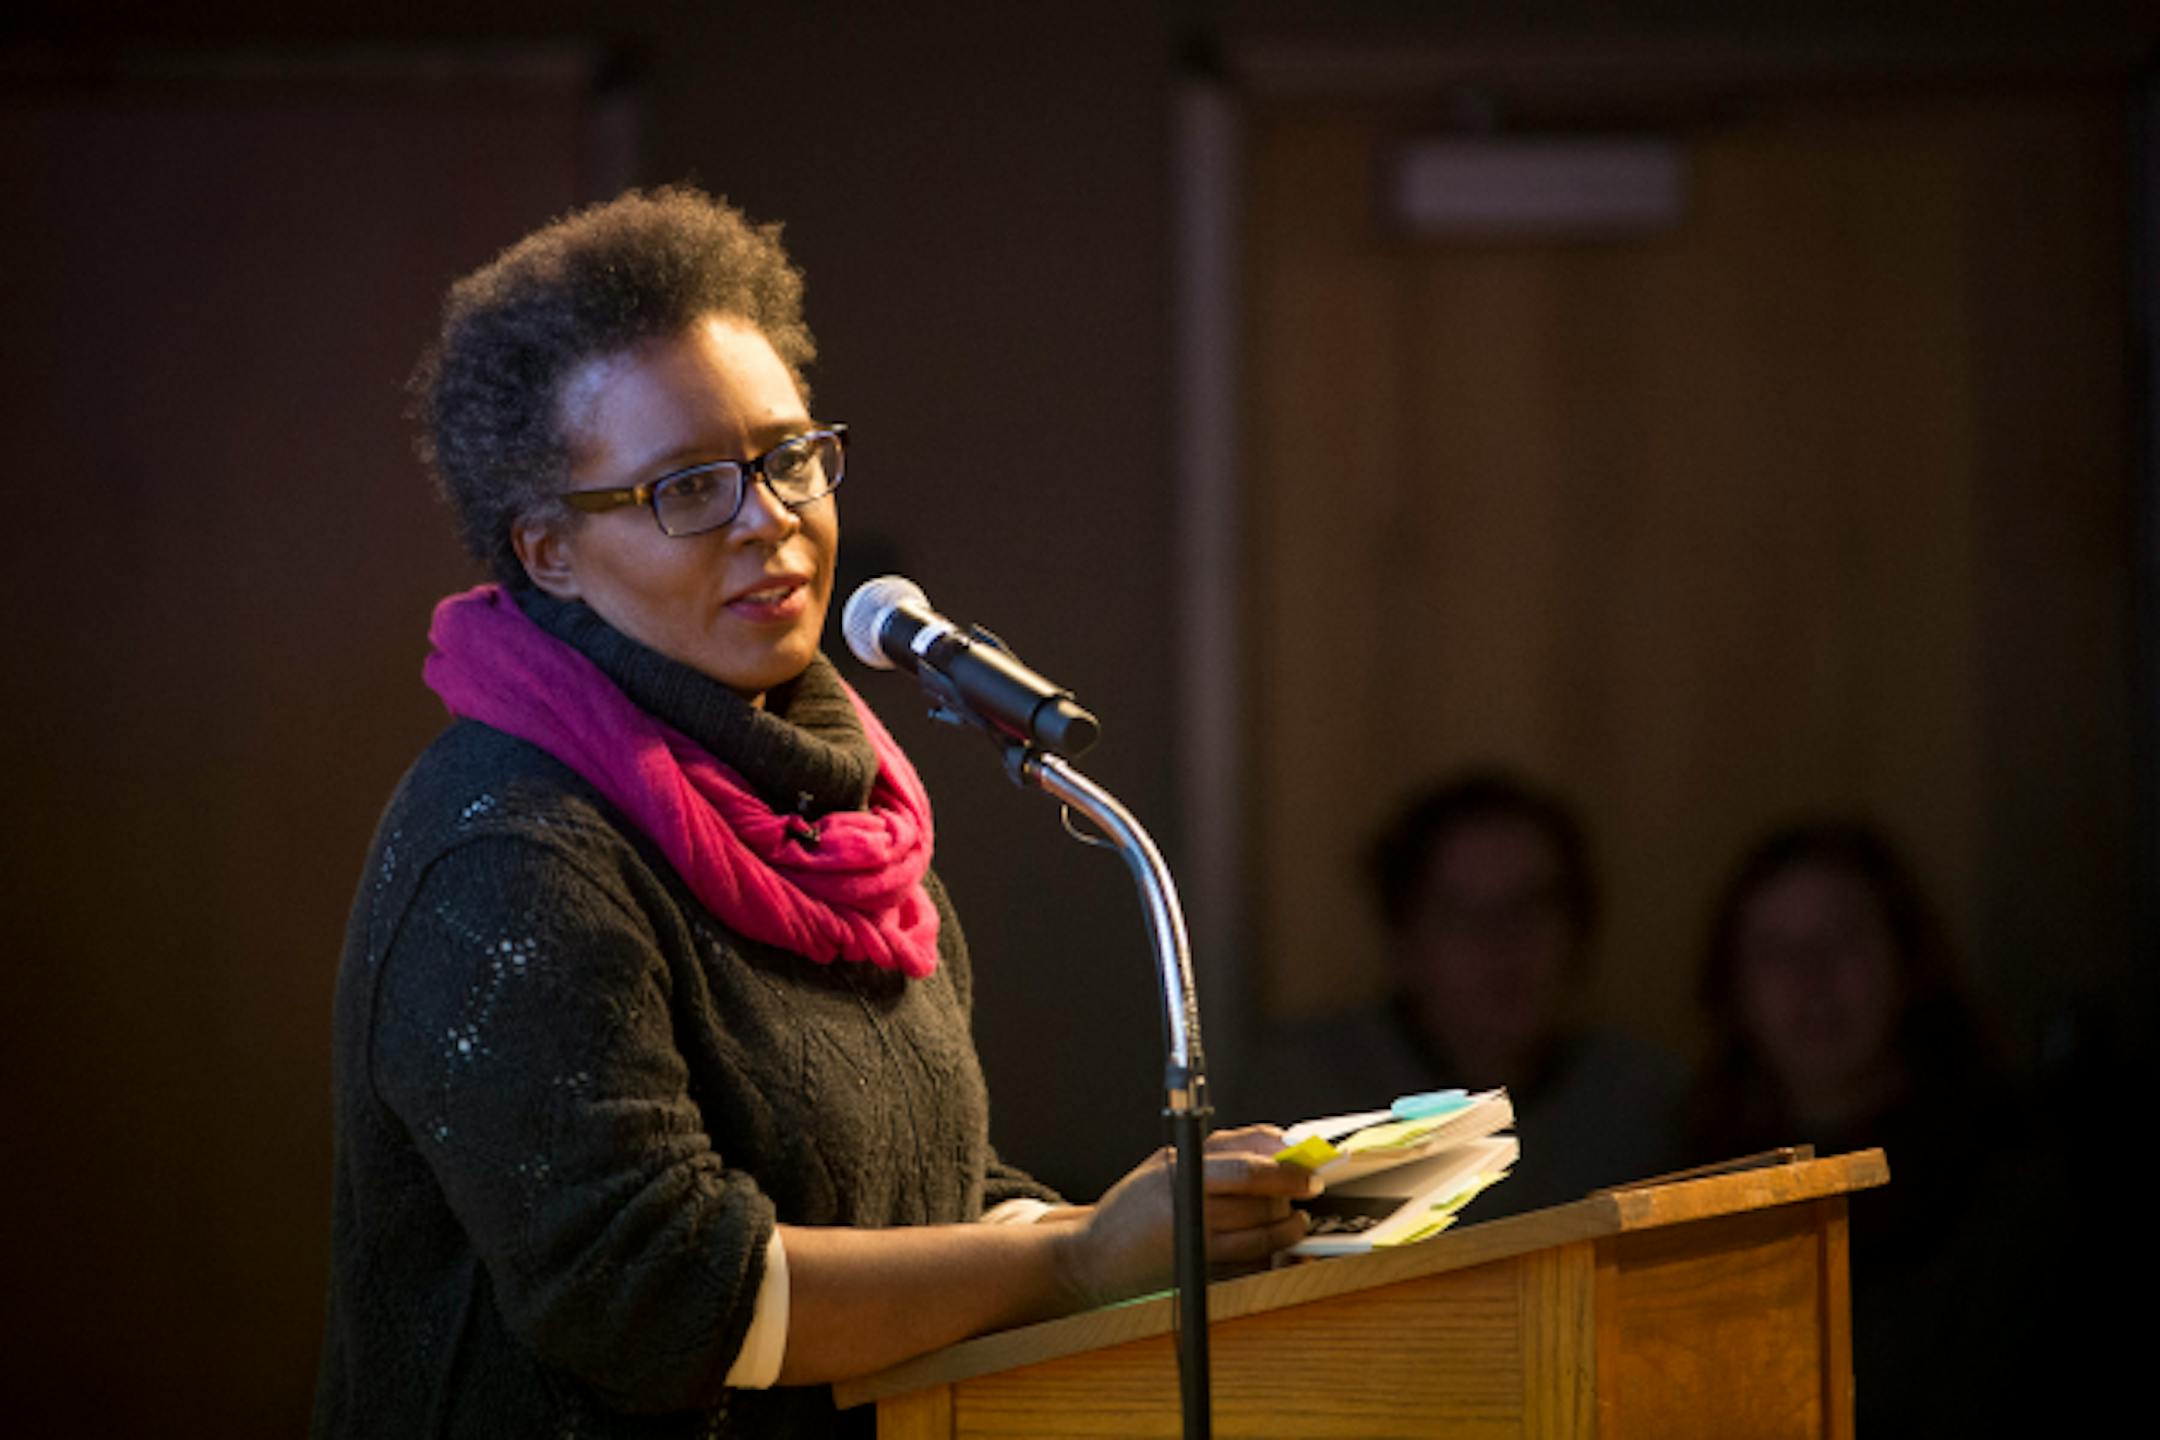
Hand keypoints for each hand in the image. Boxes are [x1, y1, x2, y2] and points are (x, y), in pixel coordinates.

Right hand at [1055, 1124, 1317, 1308]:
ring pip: (1260, 1237)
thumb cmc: (1133, 1206)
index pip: (1248, 1170)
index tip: (1308, 1172)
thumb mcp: (1168, 1161)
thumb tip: (1276, 1141)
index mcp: (1181, 1172)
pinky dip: (1269, 1255)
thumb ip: (1221, 1149)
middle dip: (1292, 1199)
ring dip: (1288, 1230)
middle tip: (1308, 1193)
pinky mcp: (1198, 1273)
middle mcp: (1188, 1209)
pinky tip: (1273, 1247)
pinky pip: (1248, 1264)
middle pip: (1260, 1205)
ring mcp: (1194, 1245)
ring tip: (1296, 1223)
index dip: (1286, 1172)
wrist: (1092, 1257)